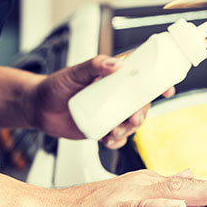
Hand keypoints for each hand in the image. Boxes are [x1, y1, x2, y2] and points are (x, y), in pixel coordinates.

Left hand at [31, 55, 174, 146]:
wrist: (39, 108)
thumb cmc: (56, 86)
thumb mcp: (74, 73)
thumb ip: (94, 65)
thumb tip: (115, 64)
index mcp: (114, 78)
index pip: (141, 78)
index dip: (158, 83)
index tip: (167, 89)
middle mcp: (116, 96)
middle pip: (140, 105)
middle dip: (141, 114)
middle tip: (133, 119)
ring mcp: (111, 114)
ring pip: (130, 124)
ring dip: (128, 130)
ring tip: (113, 132)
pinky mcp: (103, 129)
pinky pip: (117, 139)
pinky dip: (116, 142)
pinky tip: (108, 141)